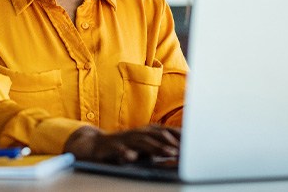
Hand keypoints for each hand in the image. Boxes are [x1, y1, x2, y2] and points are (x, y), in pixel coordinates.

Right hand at [63, 124, 180, 163]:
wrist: (93, 146)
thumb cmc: (122, 148)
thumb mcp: (142, 148)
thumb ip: (157, 148)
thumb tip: (178, 153)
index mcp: (145, 132)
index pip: (165, 131)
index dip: (179, 135)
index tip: (194, 142)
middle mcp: (136, 133)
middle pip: (156, 134)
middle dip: (172, 141)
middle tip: (186, 149)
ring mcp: (123, 140)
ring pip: (141, 141)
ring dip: (156, 147)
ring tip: (169, 153)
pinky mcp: (110, 148)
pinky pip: (118, 150)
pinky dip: (125, 153)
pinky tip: (132, 158)